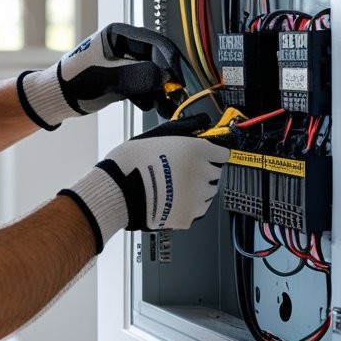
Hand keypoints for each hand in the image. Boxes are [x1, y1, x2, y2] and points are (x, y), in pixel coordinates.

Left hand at [17, 23, 185, 128]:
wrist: (57, 98)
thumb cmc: (75, 82)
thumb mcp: (108, 78)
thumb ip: (136, 76)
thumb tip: (165, 76)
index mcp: (118, 35)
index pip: (154, 42)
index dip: (171, 59)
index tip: (182, 77)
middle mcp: (123, 45)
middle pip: (156, 59)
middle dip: (168, 78)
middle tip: (180, 95)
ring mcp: (123, 62)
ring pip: (151, 74)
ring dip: (160, 90)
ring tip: (166, 107)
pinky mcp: (122, 77)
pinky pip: (143, 84)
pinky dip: (149, 95)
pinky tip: (150, 107)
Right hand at [58, 117, 227, 252]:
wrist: (118, 190)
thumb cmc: (132, 162)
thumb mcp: (157, 135)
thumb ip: (183, 130)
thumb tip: (198, 124)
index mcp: (196, 150)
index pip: (222, 153)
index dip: (211, 154)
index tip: (206, 156)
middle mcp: (201, 173)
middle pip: (215, 173)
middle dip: (202, 171)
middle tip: (180, 171)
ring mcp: (197, 197)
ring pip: (208, 193)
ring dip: (197, 189)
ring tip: (173, 186)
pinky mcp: (189, 216)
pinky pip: (197, 211)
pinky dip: (187, 206)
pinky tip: (171, 198)